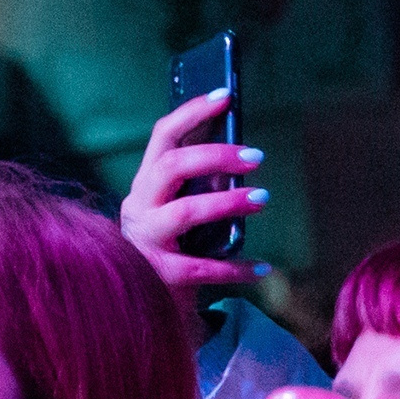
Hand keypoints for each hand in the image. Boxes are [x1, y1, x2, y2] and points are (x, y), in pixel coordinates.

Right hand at [119, 91, 267, 303]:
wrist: (137, 302)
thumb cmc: (168, 246)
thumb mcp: (174, 208)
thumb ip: (197, 185)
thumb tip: (239, 154)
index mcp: (144, 185)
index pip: (163, 137)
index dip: (192, 112)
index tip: (225, 96)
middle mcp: (138, 208)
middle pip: (171, 168)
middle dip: (215, 155)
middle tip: (256, 156)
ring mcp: (146, 241)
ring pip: (185, 212)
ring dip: (227, 202)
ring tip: (262, 198)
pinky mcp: (159, 275)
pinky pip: (201, 267)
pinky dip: (234, 267)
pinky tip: (262, 268)